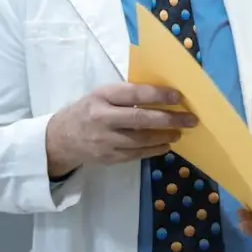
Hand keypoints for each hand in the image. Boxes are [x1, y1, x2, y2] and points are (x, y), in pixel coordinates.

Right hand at [45, 83, 196, 176]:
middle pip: (141, 120)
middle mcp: (102, 118)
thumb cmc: (89, 110)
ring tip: (180, 132)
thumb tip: (163, 93)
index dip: (158, 95)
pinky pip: (136, 154)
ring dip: (165, 136)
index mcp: (102, 96)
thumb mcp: (102, 95)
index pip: (134, 94)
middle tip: (190, 119)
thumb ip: (126, 95)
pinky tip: (166, 145)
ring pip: (141, 140)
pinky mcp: (108, 158)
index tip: (178, 96)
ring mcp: (105, 141)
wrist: (61, 138)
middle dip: (169, 119)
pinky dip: (154, 150)